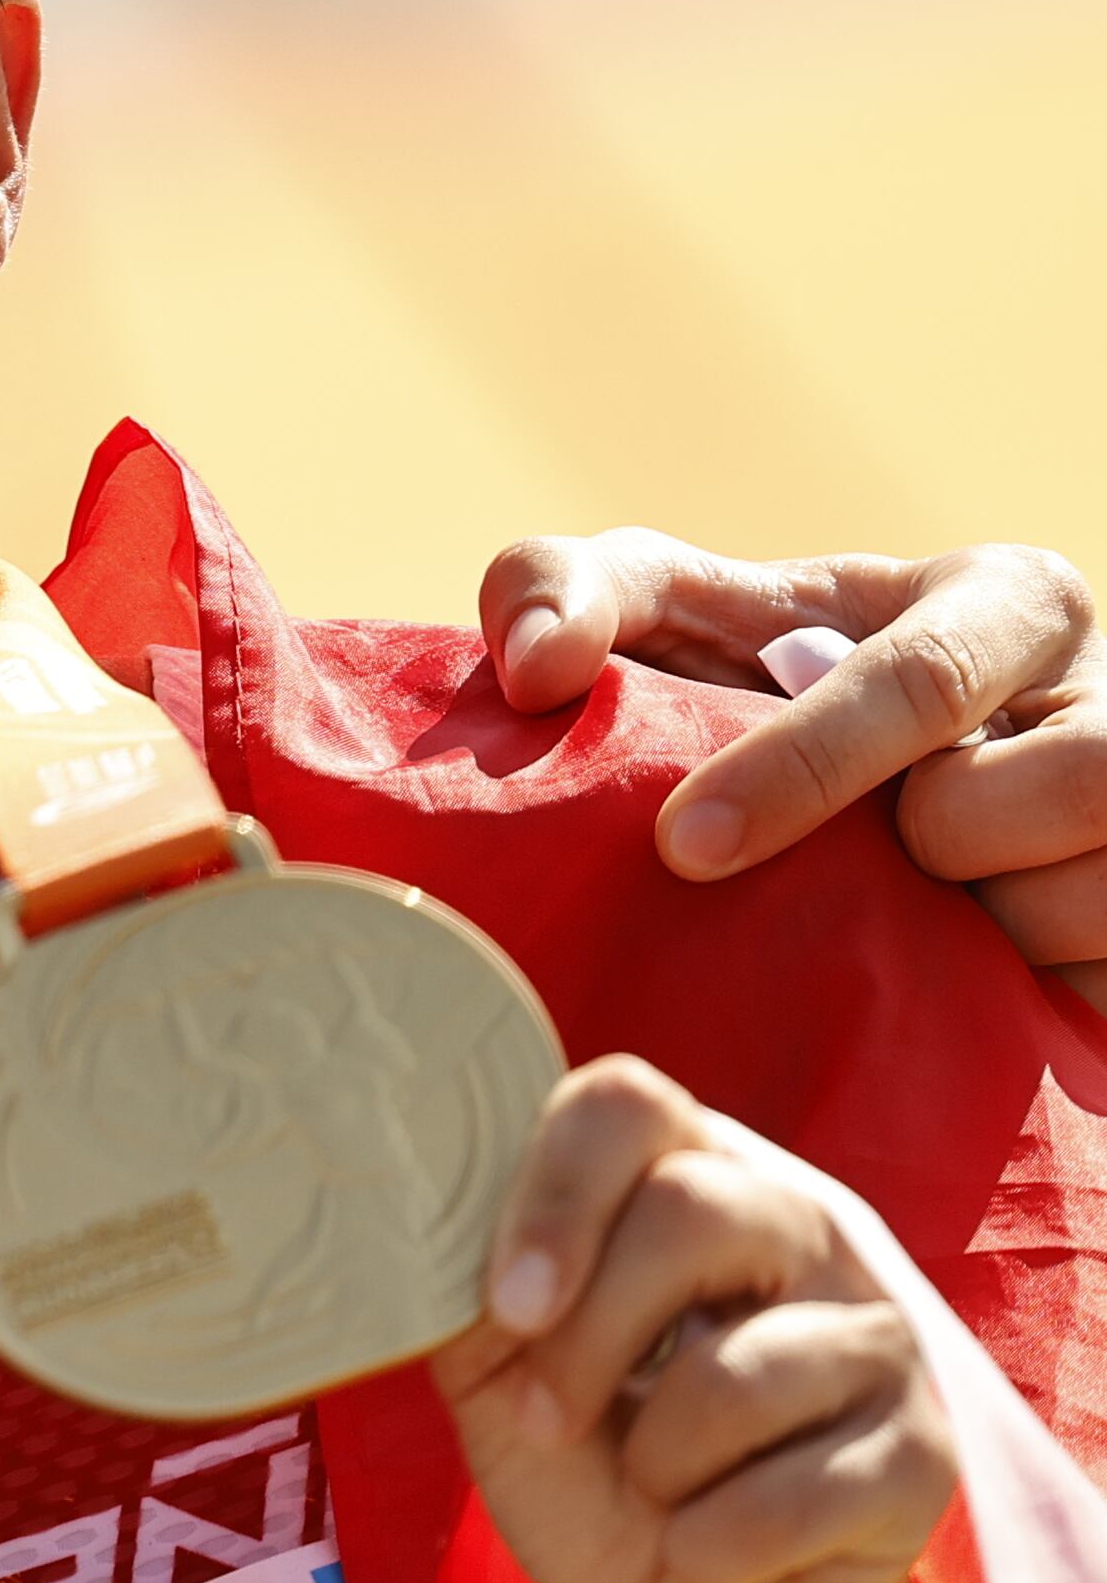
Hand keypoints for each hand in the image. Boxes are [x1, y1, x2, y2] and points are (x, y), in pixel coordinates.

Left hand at [436, 1057, 955, 1582]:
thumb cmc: (586, 1463)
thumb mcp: (496, 1362)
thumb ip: (466, 1275)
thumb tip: (403, 1209)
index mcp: (687, 1177)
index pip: (627, 1102)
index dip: (555, 1190)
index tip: (507, 1302)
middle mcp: (800, 1230)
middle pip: (692, 1207)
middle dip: (589, 1336)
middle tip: (548, 1414)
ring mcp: (877, 1336)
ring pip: (738, 1367)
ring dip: (653, 1458)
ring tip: (652, 1485)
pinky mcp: (922, 1454)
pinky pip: (794, 1492)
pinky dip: (715, 1546)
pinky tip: (714, 1546)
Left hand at [482, 529, 1106, 991]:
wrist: (884, 794)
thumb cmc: (765, 684)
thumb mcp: (678, 614)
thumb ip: (572, 588)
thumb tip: (532, 665)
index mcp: (1007, 599)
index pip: (922, 680)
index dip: (802, 767)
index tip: (688, 846)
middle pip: (1057, 788)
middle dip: (929, 849)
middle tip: (850, 870)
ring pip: (1101, 898)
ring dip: (990, 931)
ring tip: (914, 918)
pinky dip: (1033, 994)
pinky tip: (964, 986)